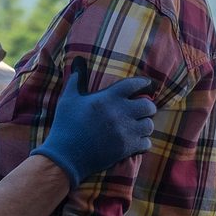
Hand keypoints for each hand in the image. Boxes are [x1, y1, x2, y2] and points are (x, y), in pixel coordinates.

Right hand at [30, 57, 155, 187]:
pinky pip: (147, 143)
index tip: (146, 86)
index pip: (135, 84)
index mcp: (108, 97)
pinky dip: (142, 142)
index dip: (143, 84)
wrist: (66, 155)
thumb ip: (76, 79)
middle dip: (146, 108)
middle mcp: (120, 112)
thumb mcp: (68, 99)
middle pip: (148, 106)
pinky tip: (134, 142)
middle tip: (140, 111)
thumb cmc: (66, 125)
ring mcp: (125, 131)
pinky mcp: (127, 148)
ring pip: (149, 125)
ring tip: (137, 126)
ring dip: (144, 125)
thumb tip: (78, 60)